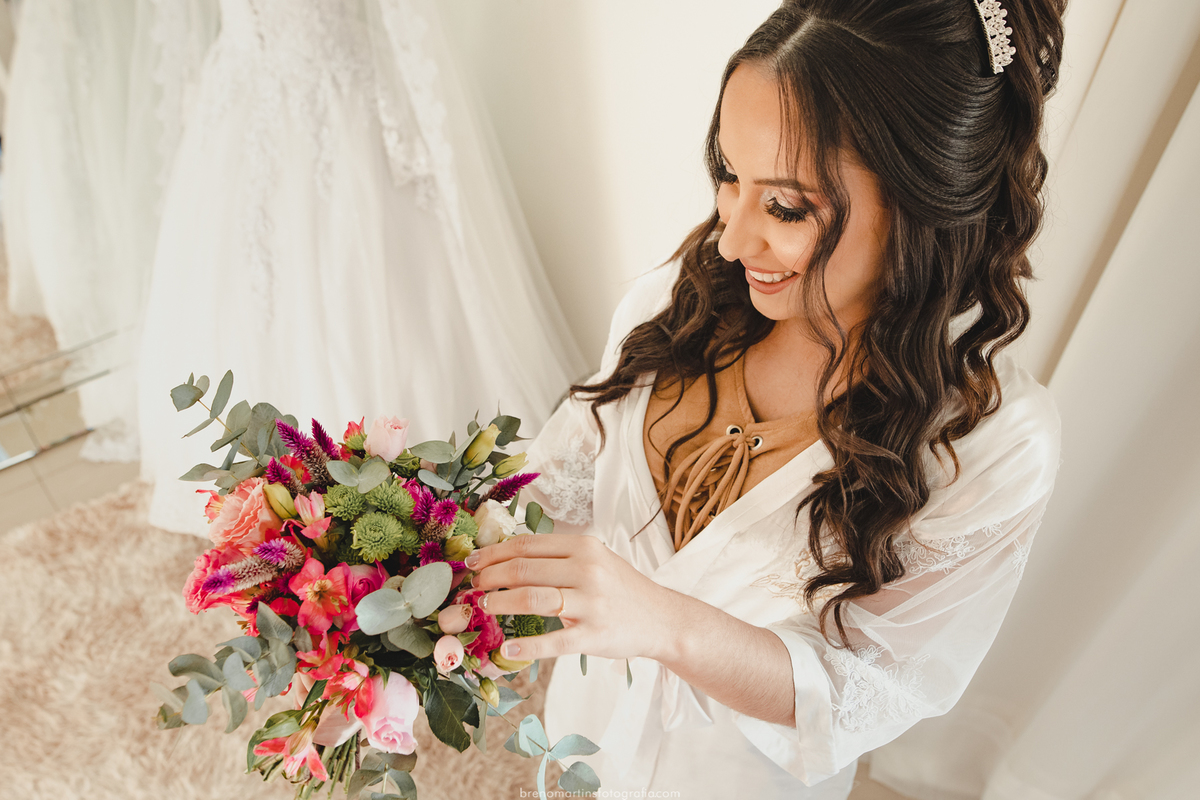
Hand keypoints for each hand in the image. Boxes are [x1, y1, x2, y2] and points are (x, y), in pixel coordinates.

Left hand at [464, 533, 672, 663]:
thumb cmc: (620, 587)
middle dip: (490, 578)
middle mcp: (587, 570)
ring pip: (532, 599)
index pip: (527, 545)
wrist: (660, 618)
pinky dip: (527, 647)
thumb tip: (506, 554)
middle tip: (473, 587)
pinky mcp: (593, 636)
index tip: (473, 562)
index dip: (493, 553)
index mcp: (583, 547)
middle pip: (523, 569)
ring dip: (500, 604)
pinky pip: (553, 642)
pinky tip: (507, 649)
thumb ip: (558, 555)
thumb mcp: (594, 559)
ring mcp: (591, 604)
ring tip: (483, 608)